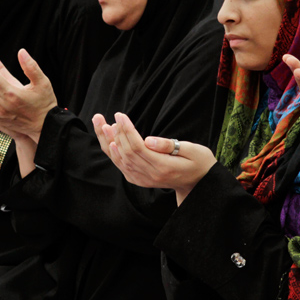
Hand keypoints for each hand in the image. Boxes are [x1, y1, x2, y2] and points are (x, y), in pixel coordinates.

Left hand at [93, 112, 215, 204]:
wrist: (198, 184)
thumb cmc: (198, 162)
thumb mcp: (193, 150)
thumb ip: (169, 145)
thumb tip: (148, 140)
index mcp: (163, 167)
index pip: (138, 147)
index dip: (127, 130)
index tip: (120, 115)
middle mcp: (150, 175)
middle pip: (126, 153)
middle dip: (114, 133)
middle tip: (107, 116)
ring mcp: (143, 180)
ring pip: (120, 160)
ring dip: (108, 142)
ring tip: (101, 124)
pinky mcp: (140, 180)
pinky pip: (122, 166)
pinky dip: (113, 153)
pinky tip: (109, 141)